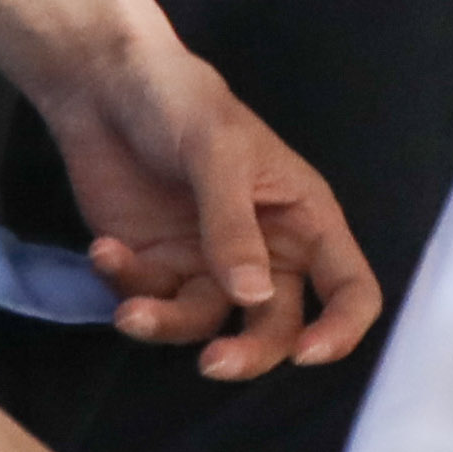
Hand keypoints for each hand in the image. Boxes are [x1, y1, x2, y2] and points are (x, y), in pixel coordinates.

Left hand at [18, 26, 380, 380]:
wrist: (104, 89)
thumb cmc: (183, 104)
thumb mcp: (218, 155)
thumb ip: (234, 228)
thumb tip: (255, 297)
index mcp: (303, 218)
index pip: (348, 287)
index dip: (340, 328)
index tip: (306, 354)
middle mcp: (264, 251)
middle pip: (275, 326)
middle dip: (248, 352)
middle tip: (212, 362)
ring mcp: (207, 263)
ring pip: (204, 324)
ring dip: (167, 324)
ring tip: (130, 312)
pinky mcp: (156, 268)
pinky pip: (149, 300)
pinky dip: (126, 285)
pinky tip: (104, 250)